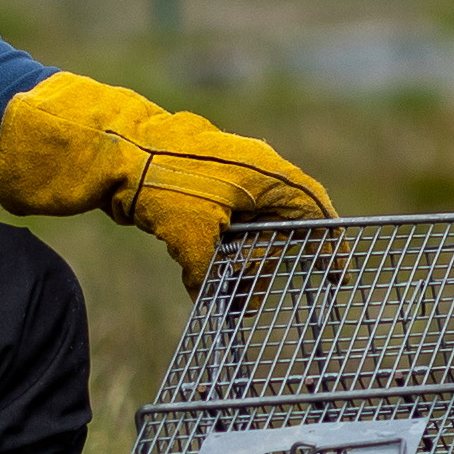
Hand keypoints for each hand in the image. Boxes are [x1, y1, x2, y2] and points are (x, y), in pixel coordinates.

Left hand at [0, 71, 333, 285]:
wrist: (113, 149)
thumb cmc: (166, 184)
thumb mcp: (195, 238)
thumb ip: (211, 272)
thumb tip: (207, 295)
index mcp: (268, 173)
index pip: (314, 210)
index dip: (330, 243)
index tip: (339, 274)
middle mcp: (254, 172)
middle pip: (275, 229)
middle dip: (259, 270)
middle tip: (242, 305)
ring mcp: (227, 177)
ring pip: (245, 230)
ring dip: (234, 266)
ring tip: (216, 298)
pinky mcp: (201, 185)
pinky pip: (221, 225)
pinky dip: (215, 251)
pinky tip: (196, 277)